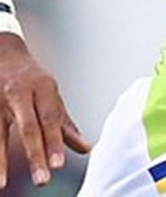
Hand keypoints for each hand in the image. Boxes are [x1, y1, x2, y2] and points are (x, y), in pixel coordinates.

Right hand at [0, 34, 89, 188]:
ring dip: (1, 161)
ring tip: (2, 183)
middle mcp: (20, 94)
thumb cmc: (31, 79)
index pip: (51, 120)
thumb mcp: (51, 96)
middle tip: (43, 180)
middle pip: (29, 128)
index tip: (59, 166)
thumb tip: (86, 148)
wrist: (3, 52)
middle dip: (36, 154)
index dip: (55, 143)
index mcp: (43, 89)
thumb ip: (65, 124)